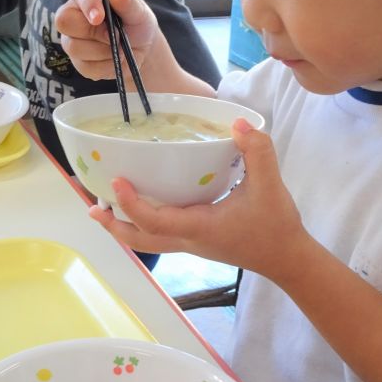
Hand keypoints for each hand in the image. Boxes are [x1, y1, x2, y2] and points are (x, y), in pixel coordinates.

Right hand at [56, 0, 161, 82]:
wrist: (141, 49)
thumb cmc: (137, 22)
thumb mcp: (138, 11)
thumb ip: (127, 0)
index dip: (88, 7)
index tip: (100, 18)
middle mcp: (74, 15)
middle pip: (65, 23)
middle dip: (94, 32)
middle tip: (116, 36)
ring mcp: (72, 40)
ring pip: (75, 48)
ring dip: (104, 51)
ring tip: (120, 47)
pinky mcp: (78, 62)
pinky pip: (86, 68)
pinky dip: (106, 66)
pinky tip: (114, 59)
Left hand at [90, 119, 307, 278]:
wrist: (288, 259)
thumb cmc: (277, 226)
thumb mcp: (270, 185)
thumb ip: (258, 152)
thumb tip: (239, 123)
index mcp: (199, 226)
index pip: (155, 220)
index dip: (131, 203)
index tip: (115, 182)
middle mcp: (188, 239)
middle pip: (140, 239)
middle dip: (114, 225)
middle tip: (92, 208)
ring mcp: (191, 243)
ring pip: (147, 240)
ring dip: (123, 227)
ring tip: (103, 209)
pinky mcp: (197, 241)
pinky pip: (160, 236)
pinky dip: (141, 225)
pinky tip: (141, 207)